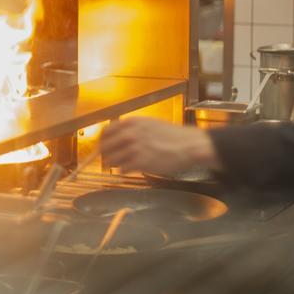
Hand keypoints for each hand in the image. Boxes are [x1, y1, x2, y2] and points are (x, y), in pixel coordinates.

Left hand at [100, 117, 221, 174]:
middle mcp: (130, 133)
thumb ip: (132, 129)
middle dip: (108, 154)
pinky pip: (122, 169)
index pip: (105, 132)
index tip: (105, 147)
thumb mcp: (149, 124)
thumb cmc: (172, 136)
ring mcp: (134, 148)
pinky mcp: (139, 162)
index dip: (103, 141)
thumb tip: (116, 137)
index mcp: (131, 122)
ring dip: (117, 163)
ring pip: (112, 159)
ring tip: (128, 163)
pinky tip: (135, 168)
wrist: (190, 145)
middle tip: (114, 158)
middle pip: (105, 147)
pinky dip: (126, 170)